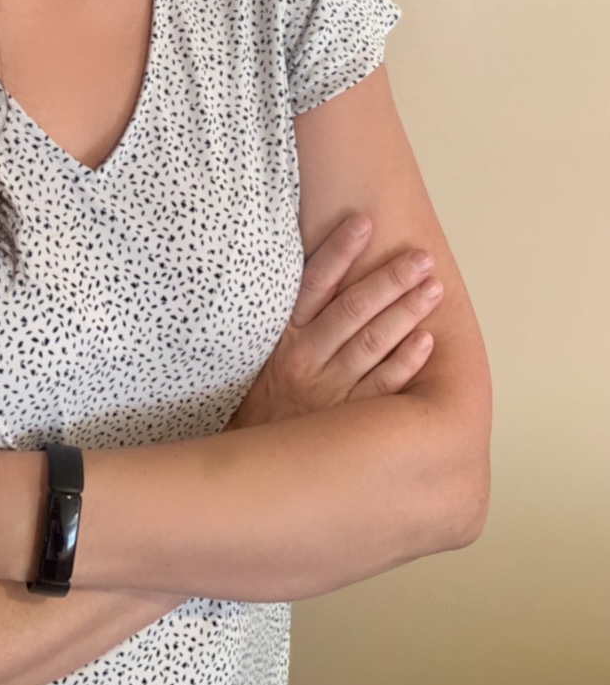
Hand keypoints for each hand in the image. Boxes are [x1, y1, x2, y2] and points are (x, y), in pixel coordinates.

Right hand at [227, 214, 441, 429]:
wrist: (252, 463)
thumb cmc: (264, 398)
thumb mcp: (264, 353)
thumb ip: (293, 317)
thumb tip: (318, 267)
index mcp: (285, 337)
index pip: (314, 284)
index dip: (339, 252)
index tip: (364, 222)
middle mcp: (307, 360)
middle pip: (353, 311)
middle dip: (389, 280)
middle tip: (421, 257)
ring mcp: (329, 390)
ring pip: (372, 344)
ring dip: (405, 313)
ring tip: (432, 287)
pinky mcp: (348, 420)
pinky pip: (382, 388)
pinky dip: (405, 364)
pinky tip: (426, 341)